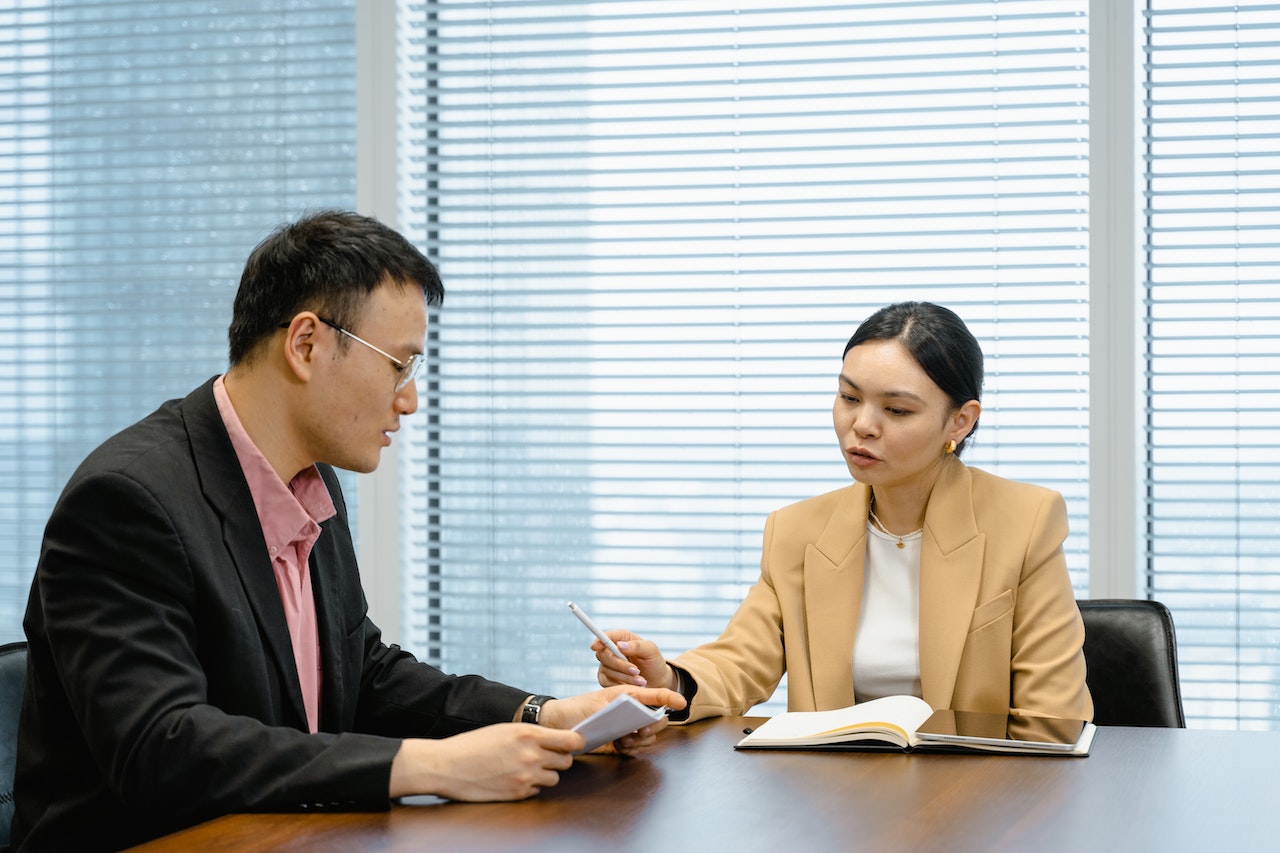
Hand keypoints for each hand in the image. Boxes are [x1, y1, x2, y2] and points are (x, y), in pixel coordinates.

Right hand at [389, 723, 582, 801]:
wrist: (447, 765)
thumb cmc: (474, 744)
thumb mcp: (505, 730)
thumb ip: (532, 735)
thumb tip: (558, 739)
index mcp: (529, 734)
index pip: (571, 740)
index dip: (575, 742)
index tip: (574, 743)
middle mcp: (531, 755)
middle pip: (566, 760)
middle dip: (559, 758)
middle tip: (546, 756)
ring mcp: (526, 776)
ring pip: (554, 778)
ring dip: (546, 774)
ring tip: (526, 768)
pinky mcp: (518, 793)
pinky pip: (537, 790)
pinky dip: (531, 786)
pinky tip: (514, 778)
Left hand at [539, 685, 685, 755]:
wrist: (560, 724)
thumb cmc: (578, 708)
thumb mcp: (598, 705)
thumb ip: (620, 709)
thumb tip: (639, 718)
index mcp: (629, 694)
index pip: (655, 695)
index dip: (670, 698)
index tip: (682, 703)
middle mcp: (632, 709)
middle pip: (657, 718)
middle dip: (653, 726)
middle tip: (639, 730)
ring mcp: (627, 725)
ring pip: (648, 736)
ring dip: (640, 741)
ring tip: (623, 740)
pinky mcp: (621, 740)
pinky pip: (637, 748)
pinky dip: (632, 750)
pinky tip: (620, 747)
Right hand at [592, 629, 673, 691]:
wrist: (656, 682)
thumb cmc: (653, 662)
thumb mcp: (651, 650)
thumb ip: (637, 645)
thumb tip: (620, 645)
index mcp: (622, 638)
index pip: (606, 636)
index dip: (599, 640)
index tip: (596, 646)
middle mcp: (611, 650)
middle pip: (603, 654)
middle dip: (620, 664)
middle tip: (636, 671)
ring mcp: (607, 665)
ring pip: (606, 670)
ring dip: (624, 677)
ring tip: (641, 681)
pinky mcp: (606, 679)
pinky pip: (607, 683)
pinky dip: (621, 685)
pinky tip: (633, 686)